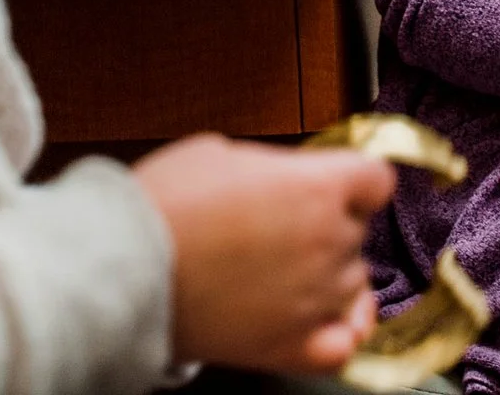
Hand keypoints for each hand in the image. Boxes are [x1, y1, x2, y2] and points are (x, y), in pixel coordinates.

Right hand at [133, 134, 396, 373]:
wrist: (122, 267)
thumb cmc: (164, 204)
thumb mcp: (223, 152)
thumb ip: (278, 166)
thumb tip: (293, 177)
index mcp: (319, 186)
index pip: (377, 180)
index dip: (352, 180)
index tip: (336, 184)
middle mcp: (329, 241)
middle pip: (358, 230)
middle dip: (327, 224)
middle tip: (274, 227)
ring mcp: (316, 298)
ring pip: (352, 281)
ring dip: (326, 274)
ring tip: (273, 270)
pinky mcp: (293, 346)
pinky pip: (346, 343)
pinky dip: (339, 331)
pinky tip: (321, 319)